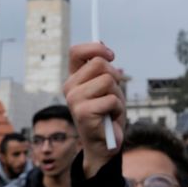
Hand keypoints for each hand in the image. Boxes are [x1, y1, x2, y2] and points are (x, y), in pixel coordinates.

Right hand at [64, 42, 125, 176]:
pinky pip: (112, 100)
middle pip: (99, 63)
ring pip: (108, 81)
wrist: (105, 144)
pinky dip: (117, 109)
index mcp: (74, 78)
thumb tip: (101, 42)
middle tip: (112, 93)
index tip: (111, 55)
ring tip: (110, 108)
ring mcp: (74, 100)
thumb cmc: (107, 113)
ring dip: (117, 95)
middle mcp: (69, 87)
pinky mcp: (82, 113)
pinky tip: (110, 118)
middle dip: (115, 76)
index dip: (96, 48)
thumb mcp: (107, 87)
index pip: (77, 52)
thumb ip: (102, 68)